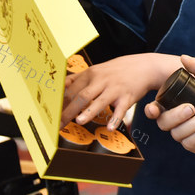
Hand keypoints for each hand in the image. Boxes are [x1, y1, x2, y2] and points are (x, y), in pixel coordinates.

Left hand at [60, 52, 178, 128]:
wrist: (144, 66)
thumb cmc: (119, 70)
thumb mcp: (98, 69)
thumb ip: (80, 79)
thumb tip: (61, 87)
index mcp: (91, 74)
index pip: (71, 89)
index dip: (59, 102)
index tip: (50, 114)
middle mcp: (101, 80)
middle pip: (81, 96)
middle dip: (68, 111)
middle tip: (58, 124)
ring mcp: (115, 89)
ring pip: (100, 101)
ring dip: (89, 112)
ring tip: (80, 121)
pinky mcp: (128, 97)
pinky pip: (120, 109)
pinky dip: (115, 119)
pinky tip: (110, 128)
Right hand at [145, 55, 194, 154]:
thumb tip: (184, 58)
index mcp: (177, 102)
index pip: (156, 108)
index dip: (151, 110)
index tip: (154, 108)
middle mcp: (179, 119)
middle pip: (163, 122)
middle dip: (175, 116)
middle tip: (191, 108)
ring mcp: (187, 133)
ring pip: (176, 134)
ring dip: (192, 125)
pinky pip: (189, 143)